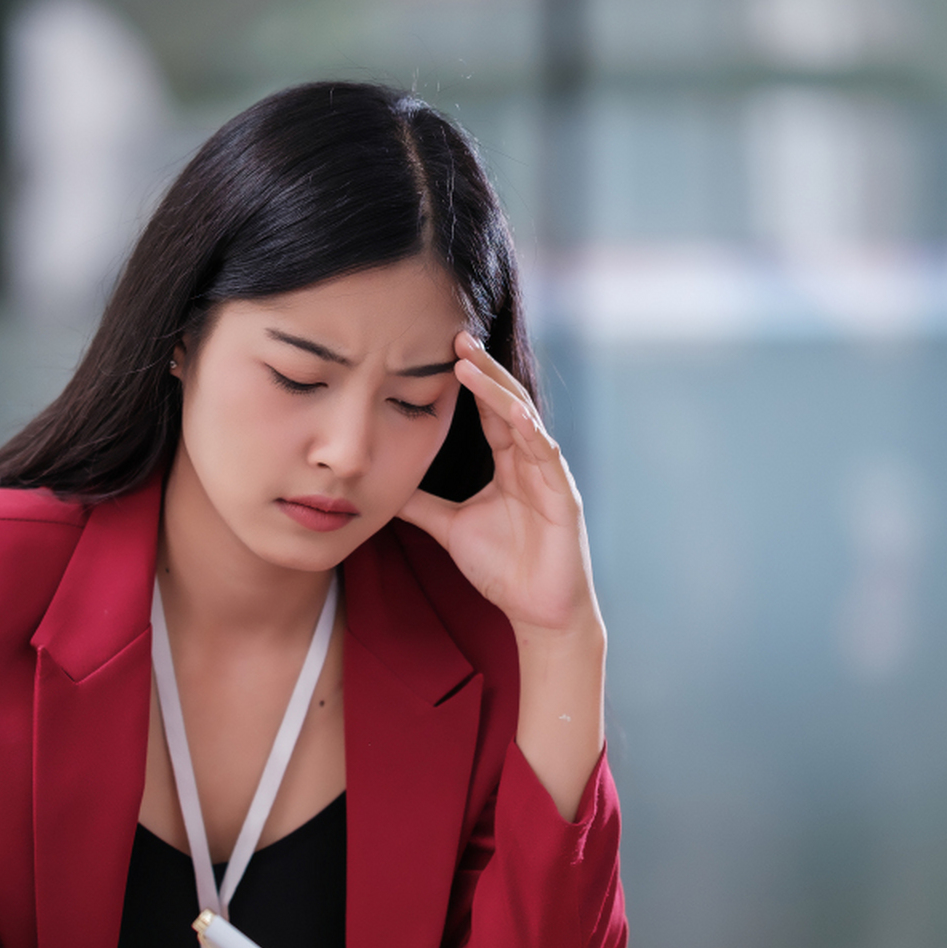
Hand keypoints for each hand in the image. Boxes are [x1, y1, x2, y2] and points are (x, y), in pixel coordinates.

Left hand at [398, 332, 599, 637]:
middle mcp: (531, 461)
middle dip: (483, 368)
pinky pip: (546, 455)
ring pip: (524, 419)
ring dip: (498, 389)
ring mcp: (550, 475)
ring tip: (470, 362)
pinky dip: (529, 430)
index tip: (443, 349)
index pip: (488, 409)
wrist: (537, 611)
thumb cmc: (502, 569)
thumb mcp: (448, 527)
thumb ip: (420, 503)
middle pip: (506, 401)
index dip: (469, 380)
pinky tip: (510, 410)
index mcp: (508, 463)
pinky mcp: (564, 496)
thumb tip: (382, 484)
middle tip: (456, 336)